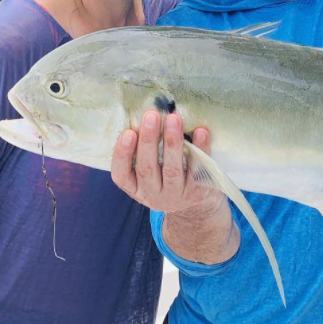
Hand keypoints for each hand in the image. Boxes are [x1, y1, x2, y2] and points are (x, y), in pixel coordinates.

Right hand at [111, 111, 225, 213]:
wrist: (195, 208)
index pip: (121, 175)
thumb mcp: (148, 174)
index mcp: (135, 188)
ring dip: (172, 143)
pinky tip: (201, 132)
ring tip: (173, 119)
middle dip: (149, 141)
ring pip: (172, 170)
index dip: (122, 154)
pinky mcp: (198, 192)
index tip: (127, 132)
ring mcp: (176, 196)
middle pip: (147, 169)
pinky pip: (198, 171)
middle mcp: (153, 195)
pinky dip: (200, 149)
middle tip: (151, 115)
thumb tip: (146, 115)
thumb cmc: (165, 179)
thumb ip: (143, 152)